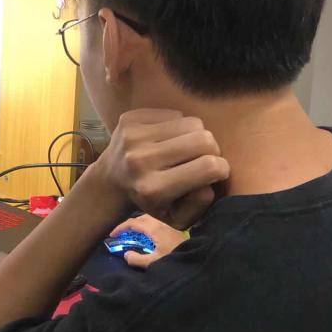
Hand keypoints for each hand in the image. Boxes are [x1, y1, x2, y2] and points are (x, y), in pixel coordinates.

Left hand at [91, 109, 228, 228]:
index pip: (209, 167)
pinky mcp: (129, 119)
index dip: (222, 169)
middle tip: (202, 159)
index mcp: (154, 189)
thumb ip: (200, 205)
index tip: (216, 173)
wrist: (110, 182)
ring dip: (195, 135)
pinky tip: (166, 139)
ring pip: (192, 122)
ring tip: (183, 149)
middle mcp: (140, 161)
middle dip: (212, 150)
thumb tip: (210, 179)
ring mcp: (132, 136)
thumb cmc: (152, 202)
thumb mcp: (178, 218)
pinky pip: (174, 112)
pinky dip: (176, 125)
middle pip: (204, 139)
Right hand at [110, 214, 185, 268]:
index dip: (120, 228)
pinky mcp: (173, 228)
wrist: (197, 259)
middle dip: (128, 224)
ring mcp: (168, 224)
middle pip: (140, 217)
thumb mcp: (154, 263)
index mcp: (154, 228)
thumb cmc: (175, 259)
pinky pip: (156, 221)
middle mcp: (160, 222)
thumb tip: (126, 254)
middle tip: (121, 233)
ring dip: (138, 223)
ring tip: (133, 233)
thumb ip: (137, 259)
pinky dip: (147, 224)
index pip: (132, 223)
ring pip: (148, 218)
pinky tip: (148, 234)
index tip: (112, 235)